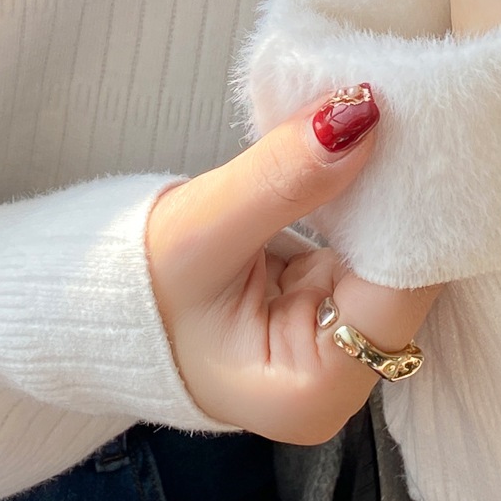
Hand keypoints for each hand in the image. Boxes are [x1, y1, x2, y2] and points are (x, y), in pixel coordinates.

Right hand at [145, 87, 438, 445]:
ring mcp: (337, 348)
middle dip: (401, 199)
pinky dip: (363, 200)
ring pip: (391, 258)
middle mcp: (340, 382)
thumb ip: (282, 179)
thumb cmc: (133, 289)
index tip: (409, 130)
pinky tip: (356, 149)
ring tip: (377, 118)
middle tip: (399, 108)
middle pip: (404, 279)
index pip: (398, 296)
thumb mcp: (202, 228)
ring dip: (384, 193)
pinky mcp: (329, 308)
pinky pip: (368, 247)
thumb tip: (358, 117)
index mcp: (313, 393)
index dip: (412, 214)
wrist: (88, 304)